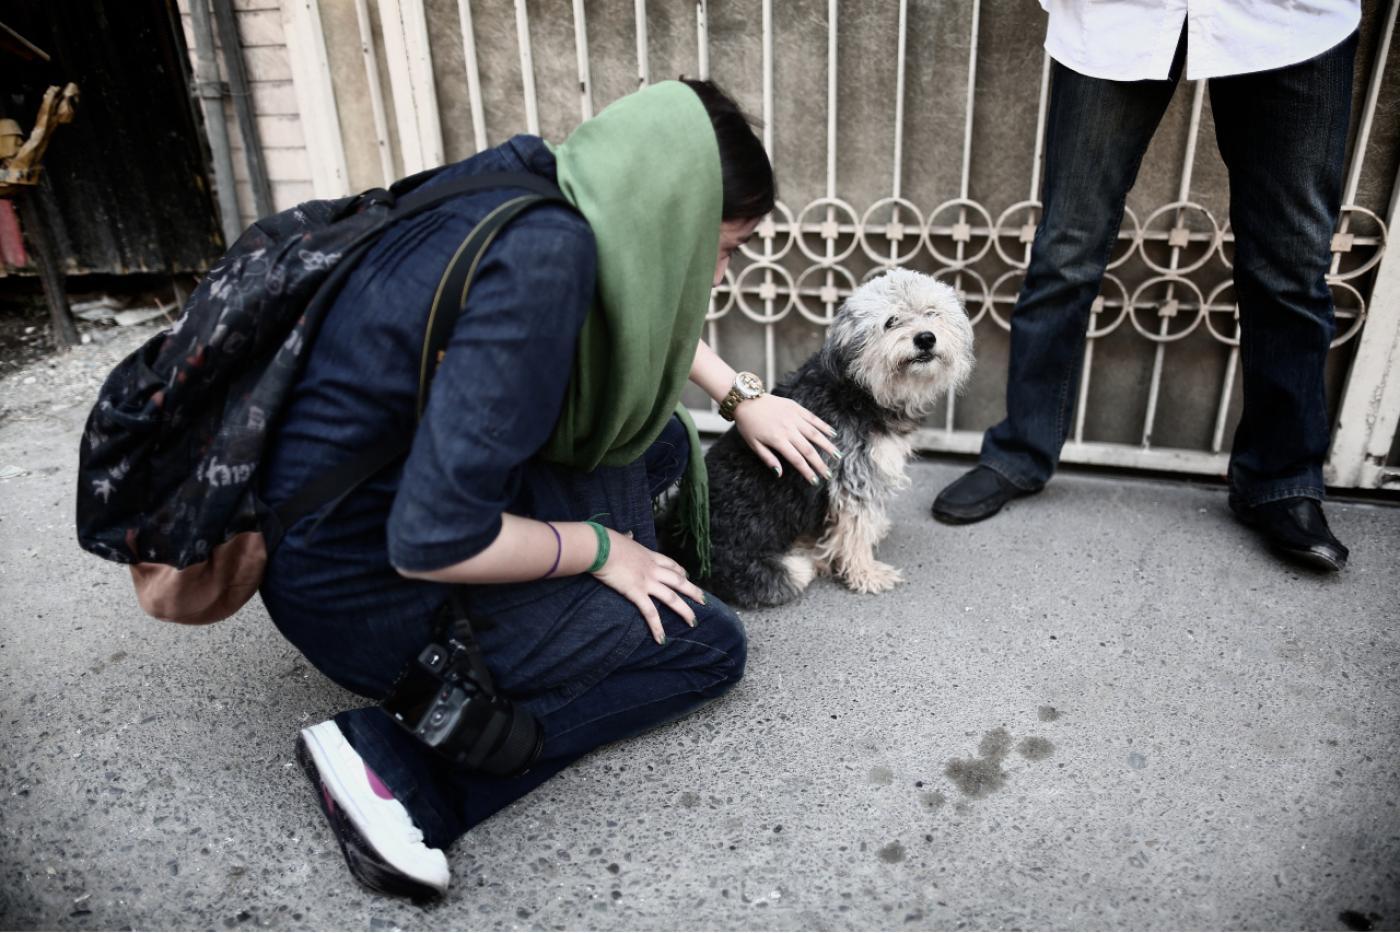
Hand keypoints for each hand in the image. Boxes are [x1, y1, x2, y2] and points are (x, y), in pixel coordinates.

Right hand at [591, 530, 706, 644]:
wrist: (601, 546)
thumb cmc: (607, 541)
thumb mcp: (623, 538)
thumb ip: (627, 538)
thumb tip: (628, 534)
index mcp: (649, 555)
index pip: (670, 564)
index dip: (680, 571)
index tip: (687, 576)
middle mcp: (652, 569)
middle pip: (678, 581)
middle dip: (693, 591)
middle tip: (704, 600)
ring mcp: (647, 581)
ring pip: (672, 598)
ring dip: (684, 611)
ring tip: (693, 622)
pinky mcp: (636, 592)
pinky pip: (650, 613)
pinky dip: (657, 627)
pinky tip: (661, 638)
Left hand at [733, 394, 839, 484]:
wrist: (746, 399)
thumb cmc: (748, 424)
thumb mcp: (753, 444)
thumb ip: (768, 459)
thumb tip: (780, 473)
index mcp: (778, 440)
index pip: (797, 460)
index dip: (807, 471)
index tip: (815, 480)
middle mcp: (789, 429)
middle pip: (808, 450)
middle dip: (820, 463)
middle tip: (829, 474)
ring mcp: (794, 418)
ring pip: (815, 434)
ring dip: (827, 446)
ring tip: (838, 455)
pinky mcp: (796, 408)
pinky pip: (813, 418)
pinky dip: (823, 426)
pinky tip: (833, 434)